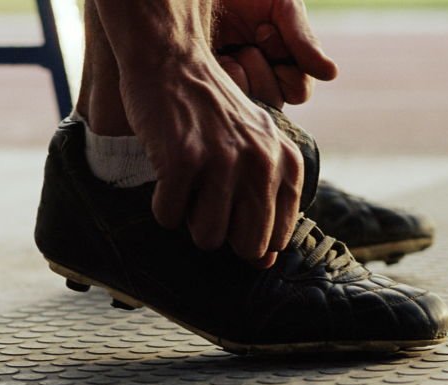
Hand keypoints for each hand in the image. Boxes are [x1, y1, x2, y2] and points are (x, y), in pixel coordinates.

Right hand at [119, 44, 303, 266]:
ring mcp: (223, 161)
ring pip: (207, 239)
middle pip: (245, 247)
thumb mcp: (255, 150)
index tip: (230, 205)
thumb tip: (264, 262)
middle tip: (207, 197)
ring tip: (188, 182)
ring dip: (190, 219)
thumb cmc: (212, 114)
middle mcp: (261, 163)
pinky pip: (169, 217)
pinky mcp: (183, 160)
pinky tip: (166, 171)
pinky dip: (161, 204)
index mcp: (285, 164)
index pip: (274, 240)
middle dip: (222, 233)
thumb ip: (267, 203)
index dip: (246, 234)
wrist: (172, 60)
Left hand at [214, 0, 336, 108]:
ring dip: (244, 71)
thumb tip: (331, 74)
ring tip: (230, 49)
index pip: (299, 91)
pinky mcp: (211, 94)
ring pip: (254, 106)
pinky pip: (229, 102)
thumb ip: (304, 40)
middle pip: (275, 102)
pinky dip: (224, 76)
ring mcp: (234, 91)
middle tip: (249, 40)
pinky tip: (216, 58)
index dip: (289, 70)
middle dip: (262, 67)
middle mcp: (259, 81)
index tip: (266, 32)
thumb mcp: (282, 6)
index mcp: (281, 64)